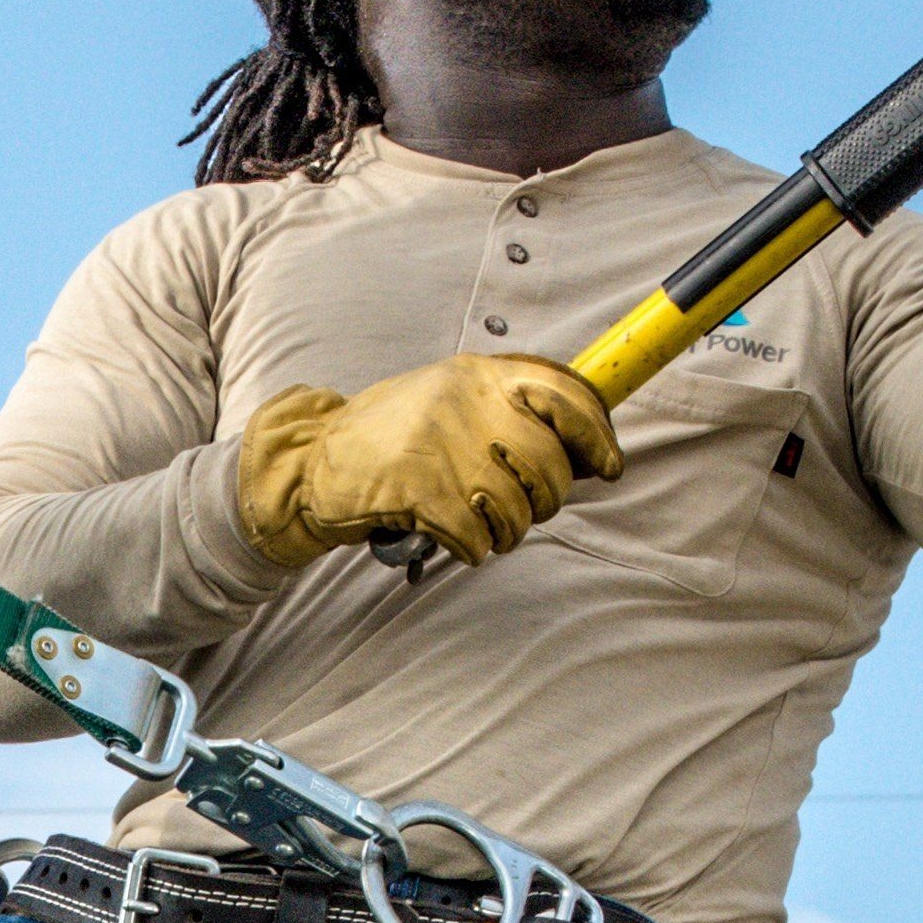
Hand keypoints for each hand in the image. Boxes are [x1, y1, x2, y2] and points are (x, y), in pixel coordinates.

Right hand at [235, 353, 623, 568]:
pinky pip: (478, 536)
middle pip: (548, 463)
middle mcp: (464, 403)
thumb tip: (585, 451)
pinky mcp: (419, 489)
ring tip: (484, 527)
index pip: (564, 391)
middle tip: (525, 509)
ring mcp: (441, 445)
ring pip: (517, 507)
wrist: (313, 460)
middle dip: (547, 499)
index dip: (597, 433)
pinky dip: (474, 548)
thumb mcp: (449, 399)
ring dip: (508, 532)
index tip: (609, 465)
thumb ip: (508, 411)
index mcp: (478, 375)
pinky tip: (456, 538)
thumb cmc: (392, 436)